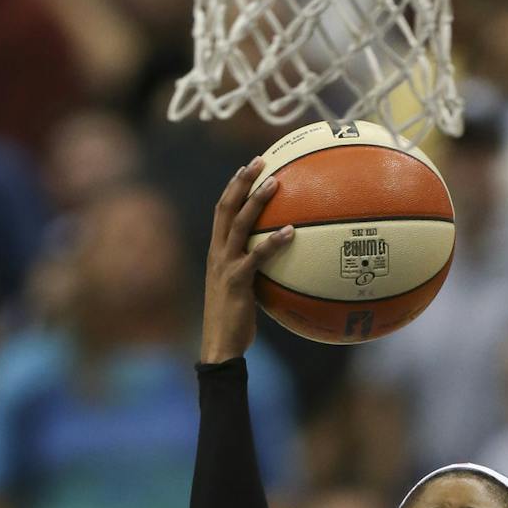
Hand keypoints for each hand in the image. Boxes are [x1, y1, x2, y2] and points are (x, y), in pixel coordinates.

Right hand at [199, 158, 295, 363]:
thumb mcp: (243, 291)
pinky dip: (273, 242)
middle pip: (226, 207)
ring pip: (239, 224)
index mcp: (216, 252)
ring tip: (276, 183)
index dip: (232, 188)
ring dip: (257, 201)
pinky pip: (256, 256)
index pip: (221, 212)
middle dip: (241, 182)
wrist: (220, 346)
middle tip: (260, 161)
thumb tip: (283, 265)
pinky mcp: (236, 281)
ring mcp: (225, 265)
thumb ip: (256, 272)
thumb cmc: (235, 322)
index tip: (248, 168)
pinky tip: (291, 231)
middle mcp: (217, 253)